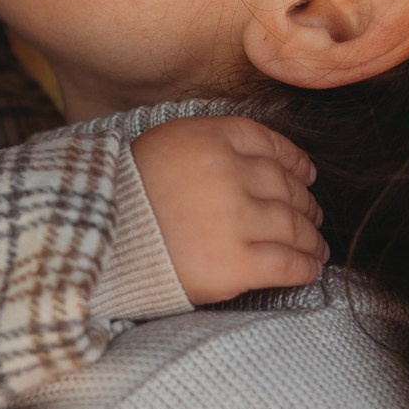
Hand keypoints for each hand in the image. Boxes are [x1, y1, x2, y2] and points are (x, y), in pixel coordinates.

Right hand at [130, 118, 325, 304]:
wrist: (92, 245)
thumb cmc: (124, 201)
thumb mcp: (162, 149)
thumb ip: (207, 146)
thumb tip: (262, 164)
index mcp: (207, 138)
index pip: (266, 143)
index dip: (293, 161)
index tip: (306, 175)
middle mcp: (227, 174)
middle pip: (285, 186)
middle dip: (305, 203)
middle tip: (313, 215)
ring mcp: (234, 219)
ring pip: (293, 225)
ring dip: (311, 237)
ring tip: (316, 246)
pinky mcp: (234, 264)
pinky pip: (287, 264)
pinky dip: (305, 267)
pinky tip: (310, 269)